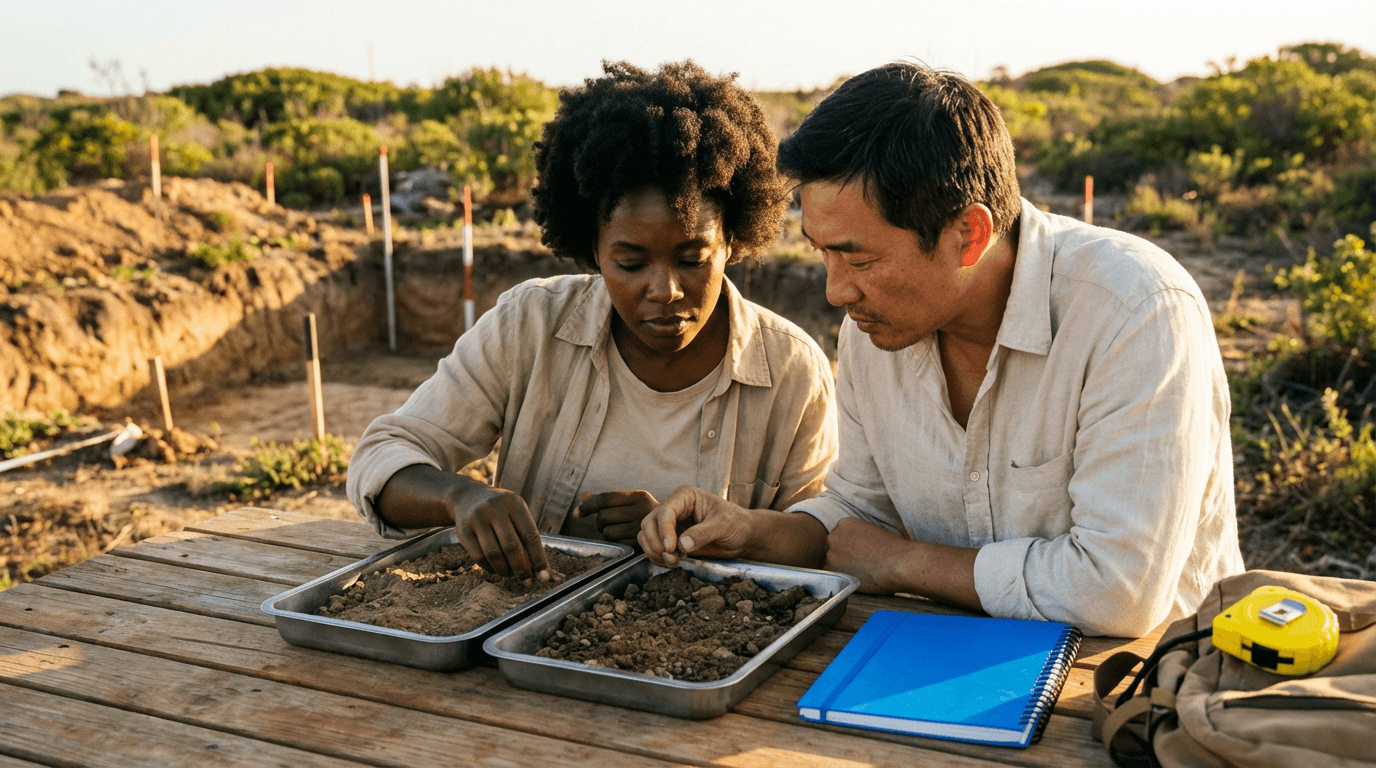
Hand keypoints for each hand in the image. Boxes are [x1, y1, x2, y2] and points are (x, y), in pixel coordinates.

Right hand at [448, 484, 549, 583]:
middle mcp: (495, 509)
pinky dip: (490, 568)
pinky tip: (496, 569)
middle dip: (521, 568)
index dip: (539, 558)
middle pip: (511, 546)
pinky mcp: (463, 530)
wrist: (467, 496)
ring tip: (511, 574)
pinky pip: (478, 557)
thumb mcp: (516, 512)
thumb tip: (541, 569)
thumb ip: (527, 536)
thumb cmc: (500, 510)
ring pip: (493, 554)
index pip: (530, 535)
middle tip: (527, 582)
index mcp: (514, 504)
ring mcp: (477, 519)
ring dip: (505, 570)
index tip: (544, 576)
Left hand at [575, 490, 656, 545]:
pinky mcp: (641, 543)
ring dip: (607, 534)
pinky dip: (616, 543)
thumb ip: (608, 500)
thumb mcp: (631, 502)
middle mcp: (642, 510)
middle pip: (603, 517)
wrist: (675, 531)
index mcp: (639, 496)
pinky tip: (625, 539)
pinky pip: (616, 544)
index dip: (588, 506)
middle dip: (599, 523)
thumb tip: (584, 495)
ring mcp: (643, 528)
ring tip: (618, 531)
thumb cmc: (645, 514)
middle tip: (607, 524)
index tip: (576, 513)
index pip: (606, 498)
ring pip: (607, 533)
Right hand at [639, 486, 758, 566]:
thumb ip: (703, 533)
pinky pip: (653, 547)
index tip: (671, 548)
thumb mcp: (723, 525)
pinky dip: (657, 557)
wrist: (742, 536)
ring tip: (673, 562)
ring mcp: (670, 524)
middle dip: (656, 543)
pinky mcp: (671, 538)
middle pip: (649, 523)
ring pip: (646, 535)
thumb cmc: (736, 523)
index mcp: (685, 497)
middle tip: (671, 558)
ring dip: (654, 551)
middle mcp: (674, 508)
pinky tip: (672, 562)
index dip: (664, 531)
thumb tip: (682, 544)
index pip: (665, 511)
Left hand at [824, 517, 980, 608]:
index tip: (859, 554)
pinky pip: (832, 576)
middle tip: (860, 565)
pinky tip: (859, 577)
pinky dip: (843, 578)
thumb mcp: (872, 531)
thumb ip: (856, 536)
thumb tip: (852, 548)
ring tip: (862, 572)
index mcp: (844, 522)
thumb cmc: (894, 549)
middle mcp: (833, 535)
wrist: (899, 563)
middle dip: (842, 557)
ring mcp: (830, 551)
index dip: (849, 548)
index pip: (838, 537)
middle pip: (832, 549)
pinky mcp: (831, 568)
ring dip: (842, 568)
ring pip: (831, 562)